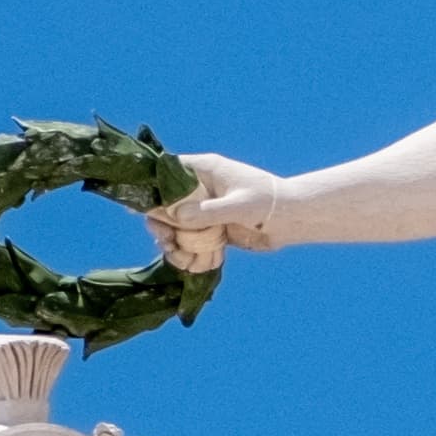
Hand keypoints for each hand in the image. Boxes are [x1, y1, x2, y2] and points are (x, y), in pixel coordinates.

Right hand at [148, 154, 279, 273]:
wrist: (293, 219)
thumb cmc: (269, 203)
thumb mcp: (239, 205)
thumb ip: (208, 211)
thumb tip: (175, 216)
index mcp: (205, 170)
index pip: (167, 173)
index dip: (151, 189)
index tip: (142, 210)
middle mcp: (201, 189)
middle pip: (165, 204)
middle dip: (161, 225)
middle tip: (166, 242)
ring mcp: (205, 209)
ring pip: (175, 226)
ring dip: (174, 244)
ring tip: (183, 258)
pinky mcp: (212, 228)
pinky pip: (191, 241)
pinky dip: (189, 254)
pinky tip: (195, 264)